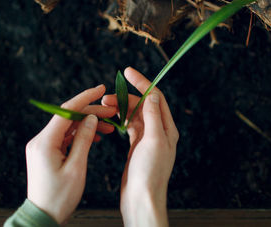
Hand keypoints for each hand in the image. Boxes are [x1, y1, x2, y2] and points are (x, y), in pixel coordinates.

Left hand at [26, 85, 115, 224]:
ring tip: (109, 126)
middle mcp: (40, 140)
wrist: (42, 216)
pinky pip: (65, 137)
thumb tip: (91, 119)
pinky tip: (95, 136)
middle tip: (113, 113)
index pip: (66, 110)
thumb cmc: (59, 197)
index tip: (101, 89)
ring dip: (87, 124)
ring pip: (68, 126)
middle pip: (68, 117)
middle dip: (91, 112)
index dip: (85, 98)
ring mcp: (42, 146)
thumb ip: (84, 139)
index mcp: (45, 142)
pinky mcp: (46, 152)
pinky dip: (80, 134)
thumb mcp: (76, 167)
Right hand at [102, 67, 178, 226]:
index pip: (156, 97)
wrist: (141, 198)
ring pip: (134, 116)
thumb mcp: (154, 140)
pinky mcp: (137, 146)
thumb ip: (154, 116)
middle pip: (142, 105)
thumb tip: (153, 95)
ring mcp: (147, 139)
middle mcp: (159, 131)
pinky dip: (120, 120)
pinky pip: (129, 127)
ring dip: (120, 109)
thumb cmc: (149, 172)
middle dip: (125, 98)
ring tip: (104, 107)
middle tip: (105, 97)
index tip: (127, 71)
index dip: (142, 83)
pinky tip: (111, 118)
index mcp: (167, 128)